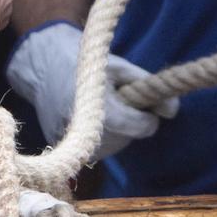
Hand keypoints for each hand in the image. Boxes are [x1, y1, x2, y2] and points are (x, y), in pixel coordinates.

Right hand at [4, 21, 177, 160]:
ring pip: (115, 145)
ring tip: (100, 105)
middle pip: (130, 138)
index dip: (148, 115)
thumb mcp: (120, 66)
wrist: (43, 70)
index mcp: (106, 114)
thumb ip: (149, 85)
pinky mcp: (71, 152)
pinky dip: (101, 135)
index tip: (140, 100)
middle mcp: (92, 137)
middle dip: (130, 119)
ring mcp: (80, 147)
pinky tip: (90, 117)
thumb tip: (173, 110)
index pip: (145, 128)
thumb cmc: (85, 64)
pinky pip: (99, 148)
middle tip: (116, 97)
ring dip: (116, 128)